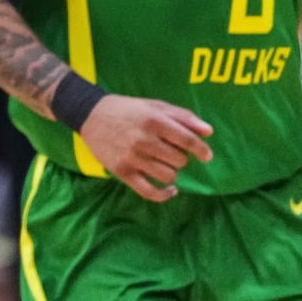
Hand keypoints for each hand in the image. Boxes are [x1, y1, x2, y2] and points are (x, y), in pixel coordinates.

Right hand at [79, 94, 212, 201]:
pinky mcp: (123, 172)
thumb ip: (183, 117)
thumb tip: (209, 132)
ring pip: (168, 175)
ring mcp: (133, 157)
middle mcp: (144, 139)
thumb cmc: (128, 110)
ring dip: (171, 171)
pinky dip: (164, 194)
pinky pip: (150, 192)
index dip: (201, 150)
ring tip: (162, 162)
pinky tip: (170, 190)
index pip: (187, 140)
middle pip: (180, 160)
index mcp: (154, 120)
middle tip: (170, 150)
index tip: (206, 155)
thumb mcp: (155, 106)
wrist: (91, 115)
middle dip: (180, 157)